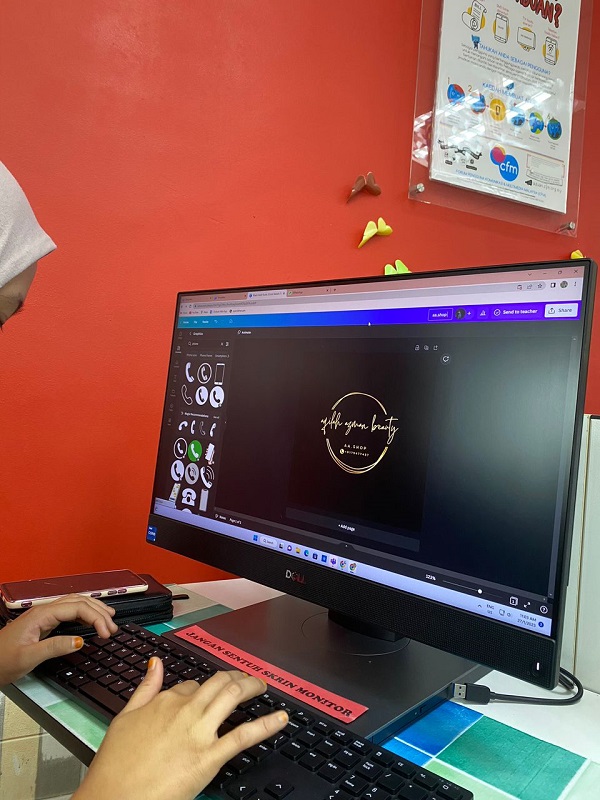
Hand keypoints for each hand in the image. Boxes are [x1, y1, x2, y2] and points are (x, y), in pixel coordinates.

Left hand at [0, 595, 117, 685]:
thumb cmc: (2, 661)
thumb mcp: (28, 658)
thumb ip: (55, 647)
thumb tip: (80, 641)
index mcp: (41, 615)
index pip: (77, 608)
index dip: (96, 618)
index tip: (107, 633)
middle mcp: (44, 611)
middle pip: (79, 602)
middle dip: (99, 612)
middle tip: (113, 627)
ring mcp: (44, 616)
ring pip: (75, 604)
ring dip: (94, 610)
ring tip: (109, 620)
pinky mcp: (43, 623)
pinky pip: (69, 612)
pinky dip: (84, 614)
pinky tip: (90, 621)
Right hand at [74, 659, 288, 799]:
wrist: (113, 798)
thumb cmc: (114, 767)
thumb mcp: (123, 718)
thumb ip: (144, 689)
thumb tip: (155, 663)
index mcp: (164, 701)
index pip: (192, 685)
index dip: (203, 688)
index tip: (209, 693)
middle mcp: (184, 710)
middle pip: (217, 683)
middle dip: (235, 677)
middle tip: (247, 680)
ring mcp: (199, 732)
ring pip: (232, 696)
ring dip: (251, 686)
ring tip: (262, 686)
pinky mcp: (209, 757)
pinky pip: (243, 735)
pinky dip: (265, 724)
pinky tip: (280, 718)